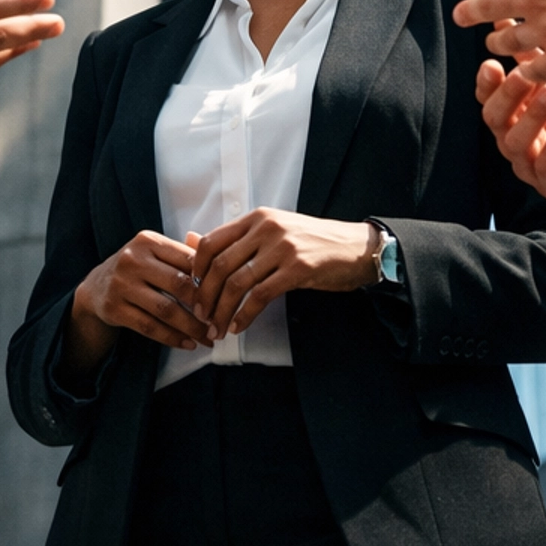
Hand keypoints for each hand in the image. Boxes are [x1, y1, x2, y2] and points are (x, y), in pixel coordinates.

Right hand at [63, 229, 208, 380]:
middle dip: (204, 307)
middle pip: (179, 285)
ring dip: (191, 327)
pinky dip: (172, 338)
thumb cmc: (137, 269)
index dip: (210, 281)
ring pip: (165, 310)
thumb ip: (184, 255)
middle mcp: (133, 259)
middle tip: (220, 322)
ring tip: (208, 338)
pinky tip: (187, 344)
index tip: (226, 297)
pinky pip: (149, 327)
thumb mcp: (155, 254)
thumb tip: (223, 264)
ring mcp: (121, 284)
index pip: (188, 260)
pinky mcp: (114, 308)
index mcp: (149, 241)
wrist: (96, 287)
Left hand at [191, 209, 374, 339]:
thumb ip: (234, 238)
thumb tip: (191, 240)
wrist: (354, 247)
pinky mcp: (297, 268)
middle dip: (205, 296)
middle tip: (201, 316)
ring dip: (222, 310)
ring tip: (217, 327)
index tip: (193, 290)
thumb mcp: (272, 231)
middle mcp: (267, 228)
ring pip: (238, 283)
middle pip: (221, 265)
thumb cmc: (311, 242)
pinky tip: (239, 326)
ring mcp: (282, 248)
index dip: (197, 270)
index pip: (212, 242)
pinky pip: (261, 296)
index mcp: (257, 218)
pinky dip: (245, 315)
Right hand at [477, 61, 545, 208]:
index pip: (488, 100)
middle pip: (495, 120)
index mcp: (513, 116)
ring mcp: (532, 165)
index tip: (492, 64)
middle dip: (507, 96)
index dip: (487, 84)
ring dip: (532, 117)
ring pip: (516, 144)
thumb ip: (532, 58)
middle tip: (523, 77)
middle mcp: (515, 141)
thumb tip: (504, 23)